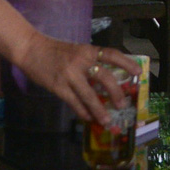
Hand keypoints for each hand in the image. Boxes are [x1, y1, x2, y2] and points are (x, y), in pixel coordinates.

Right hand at [13, 36, 134, 126]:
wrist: (30, 49)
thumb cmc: (55, 50)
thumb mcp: (76, 50)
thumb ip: (90, 62)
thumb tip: (107, 81)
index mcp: (87, 50)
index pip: (111, 54)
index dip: (127, 63)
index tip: (138, 73)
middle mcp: (81, 61)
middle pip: (105, 78)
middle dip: (116, 93)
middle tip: (122, 105)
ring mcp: (69, 75)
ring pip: (90, 95)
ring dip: (100, 110)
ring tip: (107, 121)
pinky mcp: (58, 87)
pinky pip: (74, 103)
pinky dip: (83, 112)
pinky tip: (88, 118)